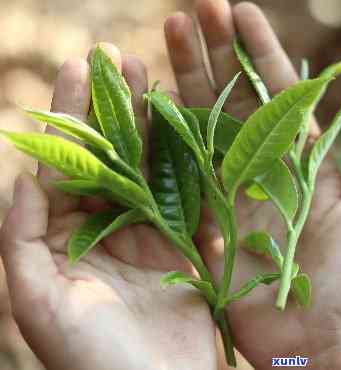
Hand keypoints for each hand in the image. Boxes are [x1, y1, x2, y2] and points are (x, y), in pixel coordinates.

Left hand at [0, 44, 216, 369]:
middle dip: (113, 107)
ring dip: (152, 124)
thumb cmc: (91, 359)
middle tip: (121, 58)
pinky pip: (188, 196)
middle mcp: (106, 228)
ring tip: (155, 79)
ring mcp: (149, 234)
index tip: (81, 66)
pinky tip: (192, 127)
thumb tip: (22, 177)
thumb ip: (22, 239)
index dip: (71, 113)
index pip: (66, 164)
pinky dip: (190, 161)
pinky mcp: (186, 245)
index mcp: (64, 237)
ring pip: (150, 167)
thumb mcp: (39, 302)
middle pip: (109, 156)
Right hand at [164, 2, 340, 368]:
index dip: (260, 50)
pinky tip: (149, 100)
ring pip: (203, 123)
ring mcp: (230, 188)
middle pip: (234, 97)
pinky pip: (181, 169)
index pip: (278, 91)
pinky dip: (165, 135)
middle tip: (194, 11)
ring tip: (166, 37)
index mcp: (302, 158)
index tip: (241, 12)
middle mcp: (263, 164)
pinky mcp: (205, 217)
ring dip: (186, 80)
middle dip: (215, 53)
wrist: (313, 337)